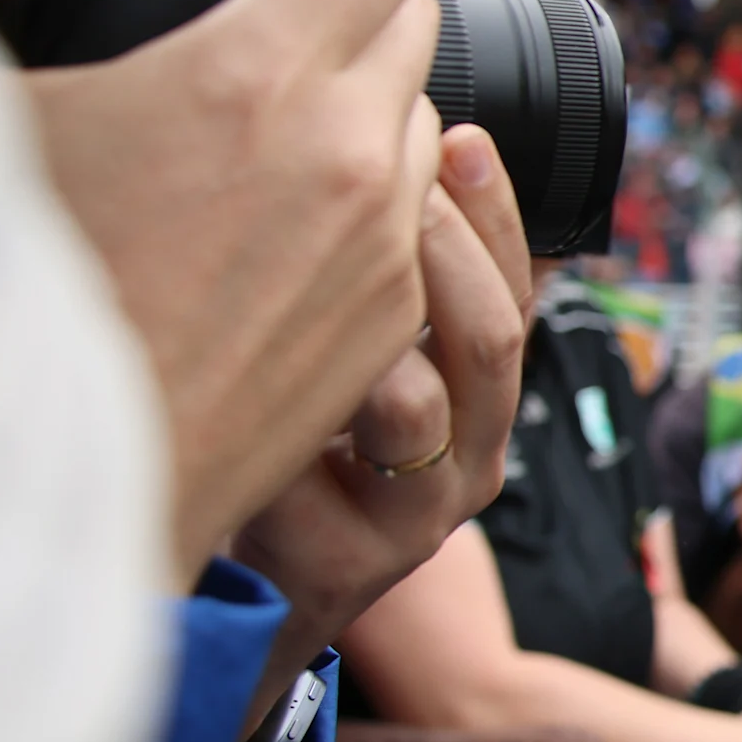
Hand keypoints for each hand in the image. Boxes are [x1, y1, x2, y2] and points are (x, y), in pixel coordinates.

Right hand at [20, 0, 451, 579]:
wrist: (74, 475)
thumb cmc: (18, 301)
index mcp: (254, 76)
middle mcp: (348, 150)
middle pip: (410, 20)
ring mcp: (385, 239)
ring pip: (422, 119)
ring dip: (367, 98)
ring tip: (275, 113)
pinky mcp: (395, 317)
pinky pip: (414, 218)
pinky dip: (372, 194)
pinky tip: (287, 211)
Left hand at [229, 127, 531, 706]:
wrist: (231, 607)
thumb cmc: (275, 455)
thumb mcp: (338, 358)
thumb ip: (371, 281)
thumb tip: (386, 144)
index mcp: (479, 400)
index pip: (521, 290)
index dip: (496, 211)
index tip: (459, 134)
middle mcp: (469, 462)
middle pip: (493, 337)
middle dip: (445, 240)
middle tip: (391, 167)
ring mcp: (416, 523)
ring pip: (420, 401)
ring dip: (363, 320)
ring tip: (303, 252)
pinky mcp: (349, 568)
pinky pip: (316, 467)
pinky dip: (270, 413)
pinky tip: (219, 366)